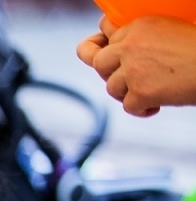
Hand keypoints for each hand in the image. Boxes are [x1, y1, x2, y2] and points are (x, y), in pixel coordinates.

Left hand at [81, 15, 195, 116]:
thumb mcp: (167, 32)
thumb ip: (138, 39)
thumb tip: (102, 49)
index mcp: (139, 25)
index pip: (105, 30)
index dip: (104, 46)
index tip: (112, 57)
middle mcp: (131, 44)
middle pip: (98, 62)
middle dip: (110, 74)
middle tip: (130, 80)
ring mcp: (134, 69)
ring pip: (111, 88)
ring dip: (128, 94)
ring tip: (151, 90)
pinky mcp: (141, 91)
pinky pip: (127, 107)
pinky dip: (142, 110)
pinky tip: (157, 104)